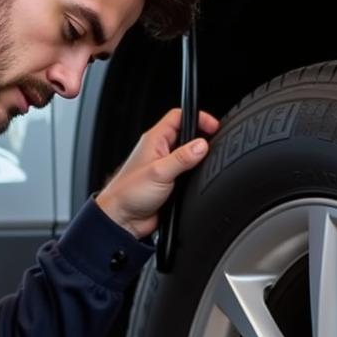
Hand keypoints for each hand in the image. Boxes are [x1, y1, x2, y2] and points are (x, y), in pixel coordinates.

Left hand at [95, 107, 219, 239]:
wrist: (123, 219)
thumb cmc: (128, 193)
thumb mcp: (159, 172)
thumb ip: (182, 158)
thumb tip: (201, 145)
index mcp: (154, 140)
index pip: (178, 117)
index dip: (197, 117)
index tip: (213, 126)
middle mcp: (159, 151)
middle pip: (186, 135)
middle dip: (201, 138)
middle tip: (213, 145)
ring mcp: (164, 167)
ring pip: (187, 155)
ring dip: (197, 159)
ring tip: (206, 163)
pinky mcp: (169, 183)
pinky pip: (186, 173)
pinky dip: (194, 174)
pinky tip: (197, 179)